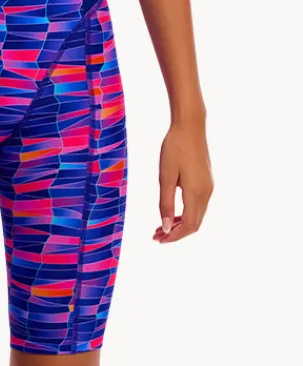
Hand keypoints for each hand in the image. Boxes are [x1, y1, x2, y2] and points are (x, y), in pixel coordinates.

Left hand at [153, 118, 213, 242]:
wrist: (190, 126)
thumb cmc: (174, 147)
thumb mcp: (165, 176)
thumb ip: (165, 202)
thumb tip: (164, 227)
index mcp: (196, 193)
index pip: (188, 225)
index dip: (174, 236)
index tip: (158, 239)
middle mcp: (206, 193)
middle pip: (194, 224)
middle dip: (176, 233)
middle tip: (156, 237)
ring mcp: (209, 187)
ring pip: (197, 215)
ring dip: (180, 224)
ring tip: (161, 227)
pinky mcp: (207, 181)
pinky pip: (198, 205)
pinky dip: (186, 213)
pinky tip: (173, 212)